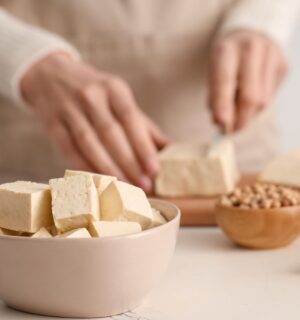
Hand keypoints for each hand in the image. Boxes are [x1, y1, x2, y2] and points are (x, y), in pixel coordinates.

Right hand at [21, 52, 168, 191]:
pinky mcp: (52, 124)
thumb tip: (170, 148)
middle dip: (129, 162)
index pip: (131, 118)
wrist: (49, 76)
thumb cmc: (95, 92)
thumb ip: (143, 124)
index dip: (143, 145)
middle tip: (144, 185)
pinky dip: (84, 167)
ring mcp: (69, 109)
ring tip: (125, 187)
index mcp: (113, 88)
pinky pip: (69, 149)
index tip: (155, 169)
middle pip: (111, 134)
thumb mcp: (119, 98)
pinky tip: (98, 182)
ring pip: (90, 144)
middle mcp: (91, 96)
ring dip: (108, 168)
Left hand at [208, 30, 287, 131]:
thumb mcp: (213, 71)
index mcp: (227, 48)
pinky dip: (258, 105)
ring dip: (249, 114)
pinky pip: (271, 96)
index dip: (222, 105)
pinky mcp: (284, 65)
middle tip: (231, 130)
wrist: (250, 34)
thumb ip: (215, 96)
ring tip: (238, 111)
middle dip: (240, 119)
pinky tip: (251, 97)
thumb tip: (221, 123)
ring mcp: (272, 56)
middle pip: (250, 95)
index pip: (225, 81)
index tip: (220, 123)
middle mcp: (252, 48)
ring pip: (263, 100)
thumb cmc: (226, 59)